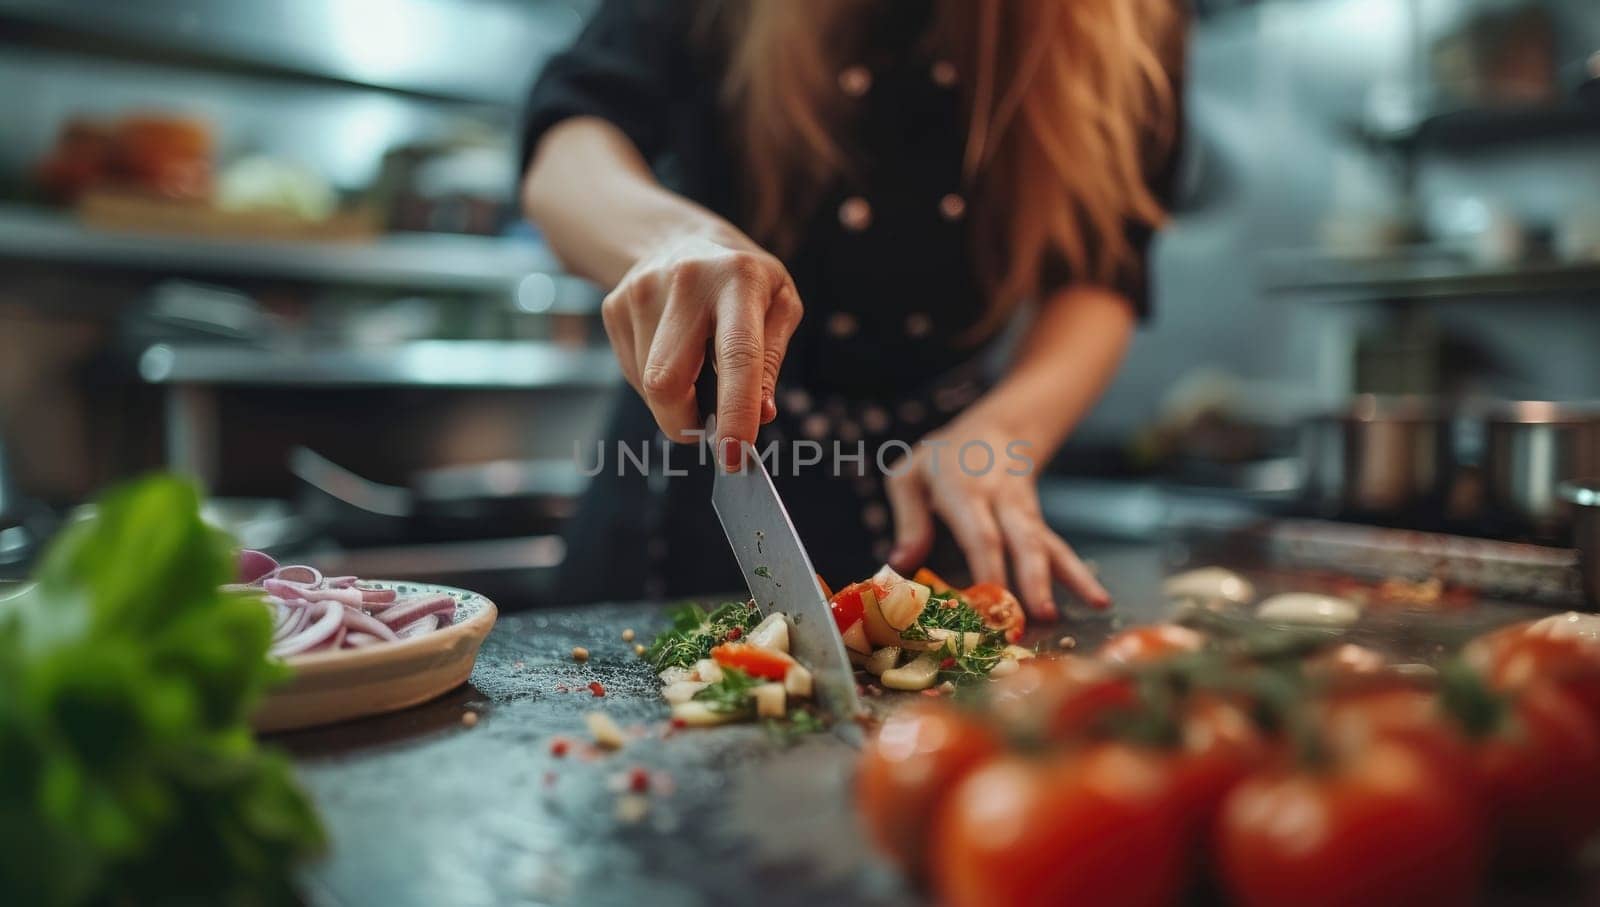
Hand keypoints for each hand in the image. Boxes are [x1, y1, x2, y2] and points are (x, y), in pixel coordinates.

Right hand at [601, 233, 802, 468]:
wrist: (677, 238)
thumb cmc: (742, 280)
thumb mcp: (779, 305)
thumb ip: (770, 361)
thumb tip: (760, 414)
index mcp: (737, 279)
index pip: (736, 355)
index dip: (735, 412)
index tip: (734, 456)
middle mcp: (684, 281)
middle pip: (667, 382)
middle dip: (685, 423)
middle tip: (709, 429)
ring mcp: (639, 293)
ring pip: (648, 386)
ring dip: (675, 401)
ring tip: (695, 366)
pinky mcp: (613, 307)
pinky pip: (633, 374)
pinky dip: (655, 384)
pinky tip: (672, 353)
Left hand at [882, 417, 1110, 618]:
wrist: (995, 429)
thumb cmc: (942, 460)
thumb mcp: (911, 476)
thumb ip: (908, 520)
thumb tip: (899, 564)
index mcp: (964, 489)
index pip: (980, 532)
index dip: (988, 567)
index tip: (989, 604)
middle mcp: (1001, 499)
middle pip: (1023, 539)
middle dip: (1034, 579)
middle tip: (1042, 616)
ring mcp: (1024, 511)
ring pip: (1047, 544)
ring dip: (1069, 577)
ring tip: (1094, 605)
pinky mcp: (1037, 523)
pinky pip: (1058, 549)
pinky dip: (1079, 575)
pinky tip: (1100, 600)